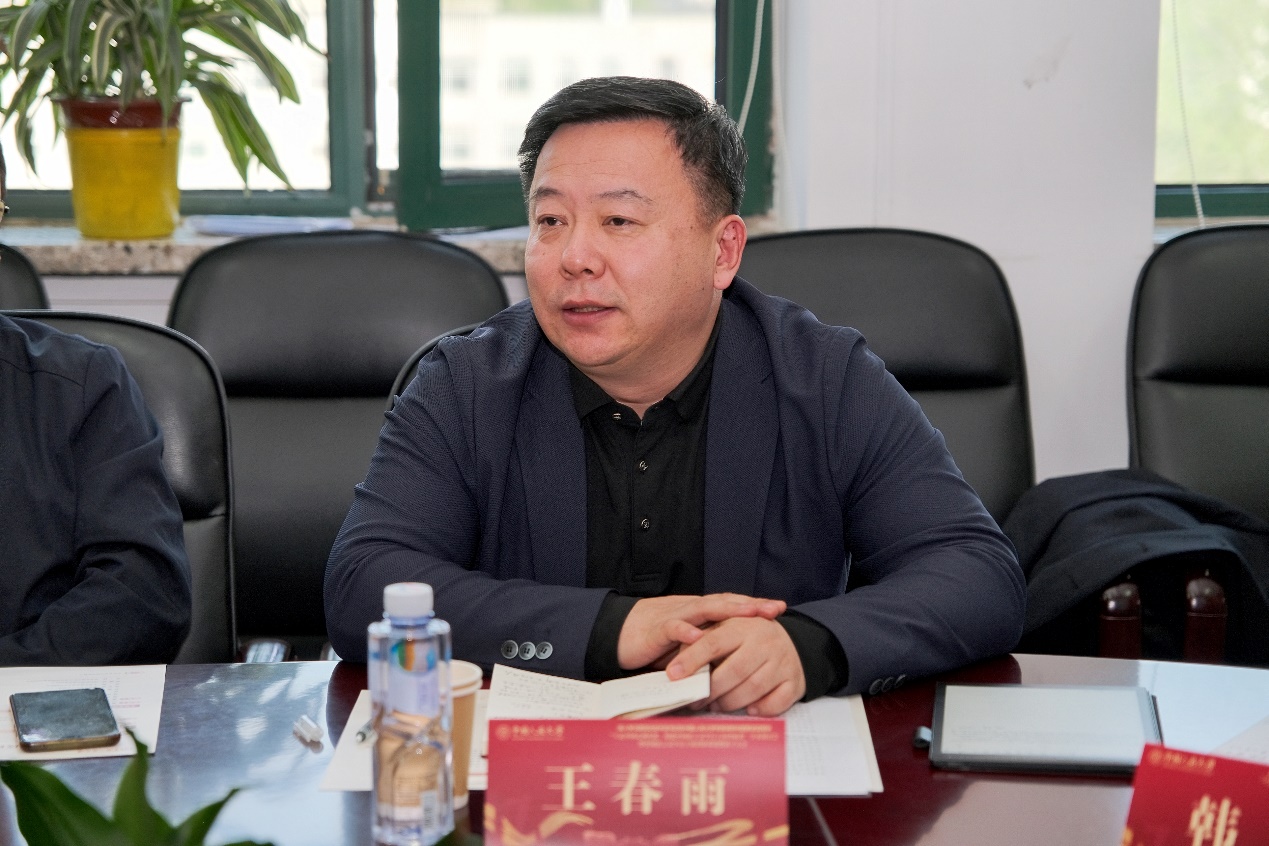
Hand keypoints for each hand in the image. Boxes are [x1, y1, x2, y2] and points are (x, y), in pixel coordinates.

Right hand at [617, 594, 784, 670]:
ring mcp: (674, 617)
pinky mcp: (656, 630)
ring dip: (727, 610)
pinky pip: (672, 628)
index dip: (753, 605)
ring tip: (749, 612)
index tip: (778, 607)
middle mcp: (690, 610)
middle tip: (773, 609)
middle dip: (750, 605)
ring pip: (704, 609)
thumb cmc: (654, 640)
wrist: (618, 633)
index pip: (730, 604)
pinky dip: (685, 631)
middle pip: (724, 602)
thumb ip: (706, 649)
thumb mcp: (686, 644)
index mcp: (698, 612)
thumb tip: (732, 662)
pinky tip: (698, 636)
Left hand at [666, 616, 805, 716]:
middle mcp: (764, 642)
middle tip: (696, 700)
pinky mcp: (794, 681)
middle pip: (734, 671)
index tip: (673, 675)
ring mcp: (782, 662)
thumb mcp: (724, 630)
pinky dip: (760, 710)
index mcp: (742, 626)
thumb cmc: (748, 639)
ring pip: (753, 689)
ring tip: (715, 705)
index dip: (692, 660)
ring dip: (730, 702)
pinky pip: (776, 703)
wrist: (790, 641)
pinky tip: (748, 709)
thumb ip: (699, 643)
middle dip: (711, 690)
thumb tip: (674, 667)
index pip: (713, 643)